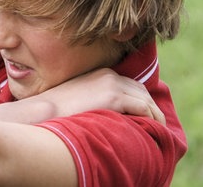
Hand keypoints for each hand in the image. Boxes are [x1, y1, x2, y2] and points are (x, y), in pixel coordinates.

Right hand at [32, 68, 165, 123]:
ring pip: (146, 99)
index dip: (140, 99)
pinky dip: (151, 118)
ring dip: (154, 114)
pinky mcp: (114, 97)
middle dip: (150, 105)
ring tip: (157, 129)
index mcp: (100, 73)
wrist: (44, 110)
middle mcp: (109, 75)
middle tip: (155, 123)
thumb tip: (103, 112)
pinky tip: (152, 129)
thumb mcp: (77, 97)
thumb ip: (93, 98)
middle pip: (141, 90)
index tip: (145, 114)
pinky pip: (143, 108)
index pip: (130, 84)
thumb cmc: (55, 109)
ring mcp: (112, 84)